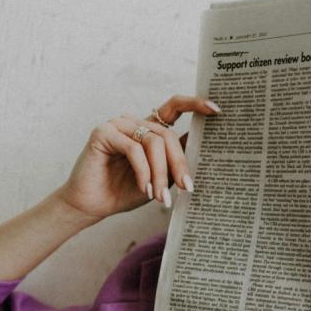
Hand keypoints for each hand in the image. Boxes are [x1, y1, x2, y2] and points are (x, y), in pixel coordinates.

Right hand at [55, 94, 220, 220]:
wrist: (94, 205)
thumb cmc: (125, 191)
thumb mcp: (161, 177)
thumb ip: (176, 160)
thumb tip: (202, 148)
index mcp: (149, 129)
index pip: (174, 108)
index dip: (195, 104)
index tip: (216, 110)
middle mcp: (134, 123)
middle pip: (168, 135)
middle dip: (179, 164)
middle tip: (186, 187)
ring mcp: (118, 125)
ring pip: (153, 143)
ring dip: (160, 173)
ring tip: (160, 196)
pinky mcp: (103, 133)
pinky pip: (134, 148)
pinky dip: (143, 171)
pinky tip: (144, 188)